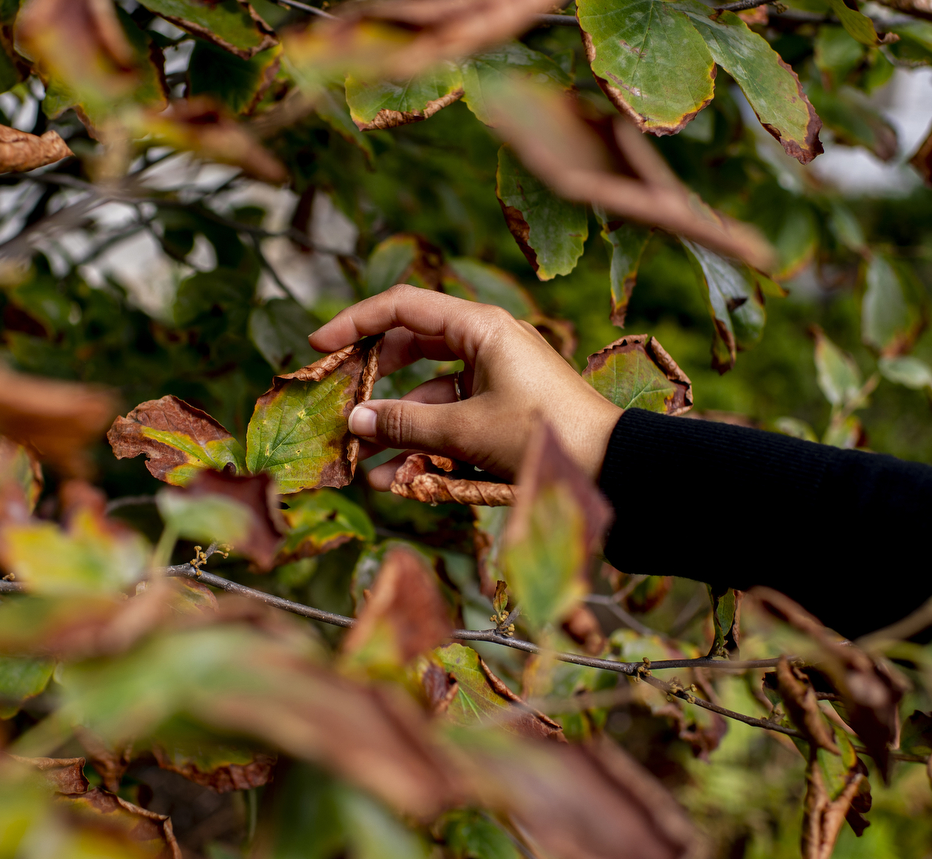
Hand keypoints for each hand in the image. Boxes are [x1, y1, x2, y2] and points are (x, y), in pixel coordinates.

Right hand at [308, 285, 622, 488]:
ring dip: (396, 426)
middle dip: (372, 383)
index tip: (319, 346)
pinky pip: (450, 418)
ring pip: (428, 392)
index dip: (355, 322)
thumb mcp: (466, 429)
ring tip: (362, 462)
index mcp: (479, 326)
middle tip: (337, 405)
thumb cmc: (542, 432)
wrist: (611, 465)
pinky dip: (424, 443)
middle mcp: (484, 342)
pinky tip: (396, 479)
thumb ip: (405, 423)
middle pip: (410, 349)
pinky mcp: (500, 407)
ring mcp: (493, 375)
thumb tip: (354, 422)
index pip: (402, 306)